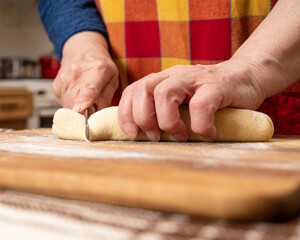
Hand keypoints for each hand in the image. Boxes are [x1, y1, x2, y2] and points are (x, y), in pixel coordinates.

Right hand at [53, 32, 118, 112]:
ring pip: (67, 104)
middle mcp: (78, 73)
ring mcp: (64, 78)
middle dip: (82, 113)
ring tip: (85, 99)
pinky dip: (70, 104)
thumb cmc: (100, 66)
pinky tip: (76, 95)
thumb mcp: (113, 79)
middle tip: (90, 111)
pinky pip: (62, 102)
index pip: (89, 88)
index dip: (83, 100)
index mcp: (98, 71)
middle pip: (75, 101)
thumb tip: (98, 115)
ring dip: (76, 108)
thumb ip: (106, 98)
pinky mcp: (56, 85)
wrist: (83, 49)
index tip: (80, 109)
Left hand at [118, 59, 266, 141]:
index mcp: (164, 79)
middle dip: (144, 118)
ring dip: (169, 122)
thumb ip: (165, 111)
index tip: (132, 133)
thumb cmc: (211, 97)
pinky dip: (200, 125)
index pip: (133, 90)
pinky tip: (207, 134)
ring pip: (165, 93)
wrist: (247, 77)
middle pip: (143, 89)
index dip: (126, 112)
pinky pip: (201, 105)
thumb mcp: (183, 102)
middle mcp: (176, 75)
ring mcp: (196, 78)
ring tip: (181, 136)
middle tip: (157, 137)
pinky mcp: (218, 85)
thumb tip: (144, 135)